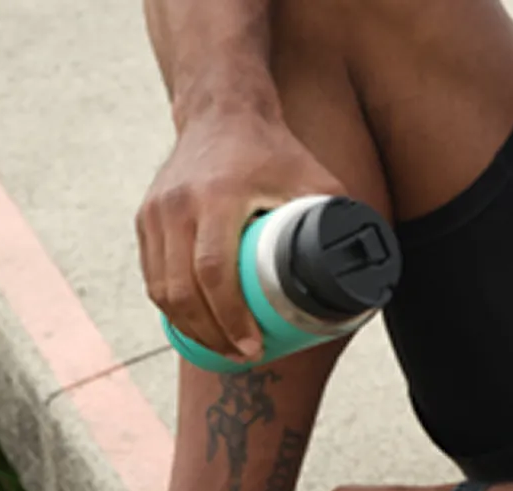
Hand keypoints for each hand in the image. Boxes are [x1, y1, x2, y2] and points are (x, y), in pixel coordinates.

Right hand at [137, 109, 344, 362]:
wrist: (222, 112)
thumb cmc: (274, 151)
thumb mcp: (313, 178)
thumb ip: (339, 218)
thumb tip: (367, 270)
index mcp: (217, 197)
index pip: (214, 273)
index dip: (232, 318)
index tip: (253, 346)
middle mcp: (178, 205)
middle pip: (183, 290)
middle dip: (211, 334)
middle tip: (242, 356)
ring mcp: (156, 211)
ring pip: (162, 288)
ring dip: (189, 327)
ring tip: (221, 348)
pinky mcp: (146, 217)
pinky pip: (152, 275)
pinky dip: (172, 307)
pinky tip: (194, 326)